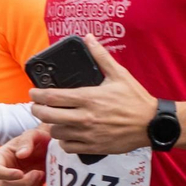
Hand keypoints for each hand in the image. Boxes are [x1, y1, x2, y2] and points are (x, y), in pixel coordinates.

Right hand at [0, 128, 50, 185]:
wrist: (47, 148)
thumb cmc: (38, 139)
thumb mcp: (33, 134)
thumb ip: (27, 141)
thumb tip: (21, 155)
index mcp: (0, 158)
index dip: (7, 175)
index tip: (22, 173)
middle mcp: (3, 174)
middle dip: (25, 183)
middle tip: (39, 172)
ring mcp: (12, 184)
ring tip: (41, 176)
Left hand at [30, 35, 155, 154]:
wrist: (151, 124)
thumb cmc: (136, 99)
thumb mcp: (120, 74)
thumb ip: (101, 56)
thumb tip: (89, 38)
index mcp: (89, 97)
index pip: (53, 97)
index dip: (37, 95)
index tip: (33, 93)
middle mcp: (85, 117)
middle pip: (48, 115)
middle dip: (37, 110)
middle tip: (37, 106)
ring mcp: (88, 134)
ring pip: (56, 132)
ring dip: (52, 125)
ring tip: (55, 119)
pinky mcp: (93, 147)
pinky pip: (67, 146)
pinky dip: (63, 140)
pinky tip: (67, 134)